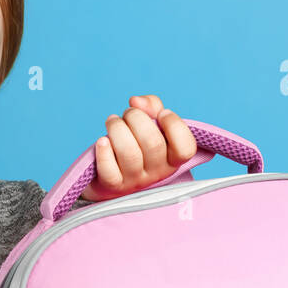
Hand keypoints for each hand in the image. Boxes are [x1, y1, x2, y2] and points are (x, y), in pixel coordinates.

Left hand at [80, 95, 198, 201]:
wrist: (113, 174)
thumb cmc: (138, 142)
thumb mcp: (152, 123)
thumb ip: (152, 106)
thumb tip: (136, 101)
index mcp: (173, 158)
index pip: (185, 148)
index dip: (174, 125)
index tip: (161, 114)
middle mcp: (158, 172)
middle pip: (152, 143)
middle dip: (136, 118)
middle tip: (128, 113)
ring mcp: (136, 181)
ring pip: (129, 153)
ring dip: (117, 128)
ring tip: (112, 122)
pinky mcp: (114, 186)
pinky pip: (109, 170)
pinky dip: (104, 152)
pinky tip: (102, 141)